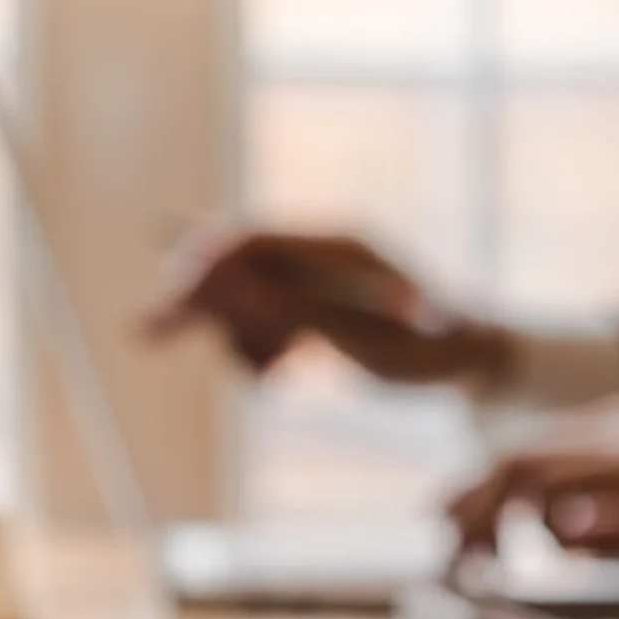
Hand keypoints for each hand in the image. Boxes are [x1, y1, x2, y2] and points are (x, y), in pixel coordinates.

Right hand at [146, 228, 510, 382]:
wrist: (472, 362)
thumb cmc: (431, 348)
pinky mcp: (310, 308)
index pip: (253, 237)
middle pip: (236, 265)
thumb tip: (233, 288)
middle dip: (197, 300)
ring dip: (241, 342)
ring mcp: (313, 281)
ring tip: (274, 381)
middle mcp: (319, 256)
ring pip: (244, 303)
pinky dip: (258, 353)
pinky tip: (281, 379)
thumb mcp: (365, 338)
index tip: (172, 293)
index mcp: (336, 245)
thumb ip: (298, 310)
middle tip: (145, 331)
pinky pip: (261, 325)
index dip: (206, 261)